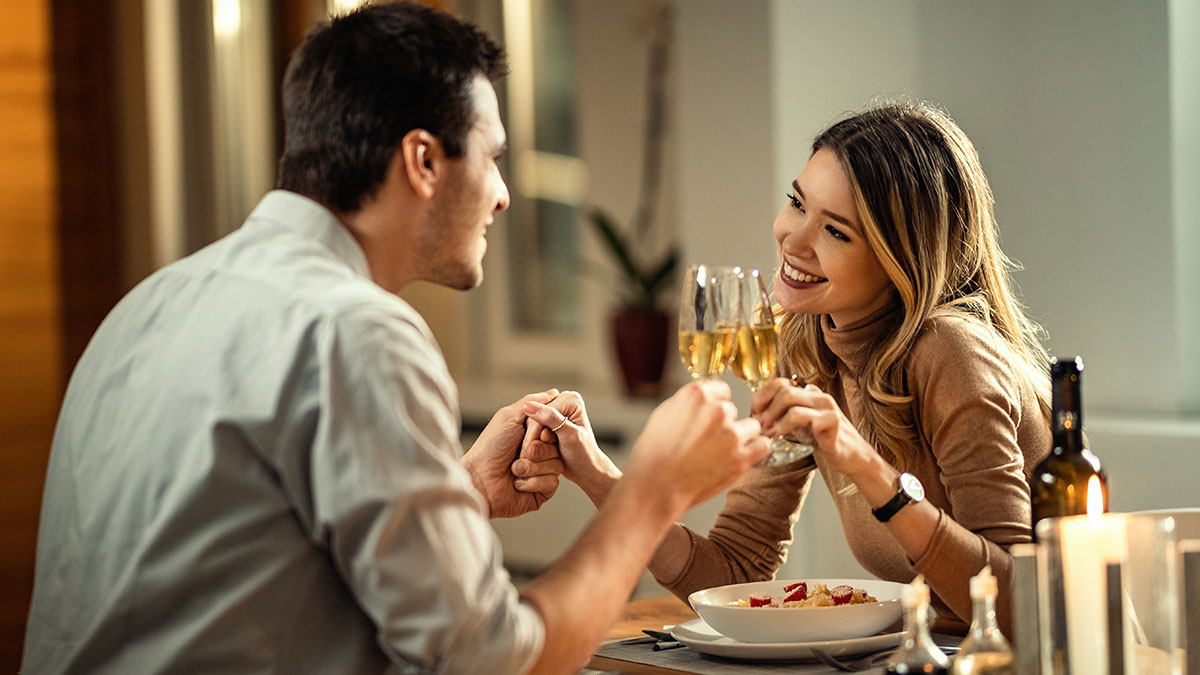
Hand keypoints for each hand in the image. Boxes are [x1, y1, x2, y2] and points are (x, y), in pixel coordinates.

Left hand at [461, 390, 565, 517]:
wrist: (479, 480)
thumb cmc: (490, 448)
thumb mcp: (509, 417)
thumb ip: (533, 403)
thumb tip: (554, 393)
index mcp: (533, 434)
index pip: (556, 427)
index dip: (547, 430)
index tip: (535, 433)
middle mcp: (539, 452)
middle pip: (559, 446)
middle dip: (537, 449)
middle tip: (520, 452)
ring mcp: (542, 471)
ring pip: (556, 464)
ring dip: (532, 467)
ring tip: (514, 469)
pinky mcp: (542, 490)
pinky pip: (552, 482)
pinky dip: (532, 481)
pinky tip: (517, 482)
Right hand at [521, 391, 621, 505]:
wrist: (586, 469)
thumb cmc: (583, 455)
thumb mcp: (569, 436)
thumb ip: (551, 419)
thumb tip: (529, 405)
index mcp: (571, 399)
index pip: (541, 412)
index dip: (534, 432)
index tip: (529, 451)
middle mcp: (563, 400)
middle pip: (535, 416)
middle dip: (532, 436)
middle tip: (529, 455)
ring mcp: (556, 410)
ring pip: (531, 424)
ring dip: (531, 440)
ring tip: (532, 456)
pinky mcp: (550, 420)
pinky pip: (533, 429)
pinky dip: (533, 441)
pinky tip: (535, 452)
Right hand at [624, 380, 768, 511]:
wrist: (656, 487)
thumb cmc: (653, 453)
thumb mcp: (664, 413)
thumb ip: (689, 402)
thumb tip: (704, 399)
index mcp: (697, 395)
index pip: (722, 391)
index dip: (714, 407)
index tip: (706, 421)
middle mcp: (717, 410)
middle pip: (733, 411)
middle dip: (723, 425)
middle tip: (706, 443)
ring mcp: (731, 434)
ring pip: (751, 427)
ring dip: (740, 438)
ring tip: (720, 453)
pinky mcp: (741, 458)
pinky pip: (763, 445)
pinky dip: (754, 451)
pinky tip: (740, 457)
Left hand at [750, 378, 872, 474]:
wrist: (852, 456)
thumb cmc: (824, 438)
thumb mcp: (800, 422)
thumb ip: (783, 413)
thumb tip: (757, 412)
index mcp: (809, 392)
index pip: (779, 383)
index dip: (761, 397)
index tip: (754, 414)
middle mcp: (818, 395)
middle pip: (783, 390)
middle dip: (765, 409)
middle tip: (758, 426)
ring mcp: (827, 407)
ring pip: (791, 402)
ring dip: (774, 419)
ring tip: (768, 434)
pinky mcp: (833, 421)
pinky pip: (806, 419)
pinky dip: (786, 429)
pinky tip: (781, 439)